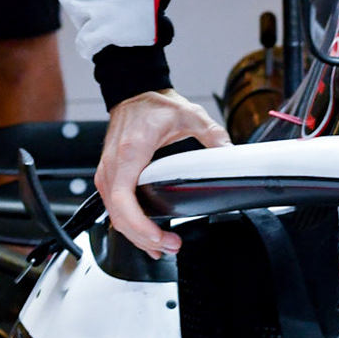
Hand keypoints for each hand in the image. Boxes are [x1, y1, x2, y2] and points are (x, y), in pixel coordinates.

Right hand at [96, 89, 230, 257]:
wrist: (133, 90)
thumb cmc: (154, 104)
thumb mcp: (190, 115)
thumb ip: (213, 135)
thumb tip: (231, 155)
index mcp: (132, 152)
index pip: (124, 200)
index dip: (139, 226)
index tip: (160, 239)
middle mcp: (114, 165)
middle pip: (119, 216)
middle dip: (143, 239)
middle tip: (171, 247)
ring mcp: (107, 173)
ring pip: (114, 216)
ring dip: (136, 236)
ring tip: (163, 247)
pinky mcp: (109, 177)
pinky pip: (114, 208)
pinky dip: (129, 225)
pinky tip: (146, 236)